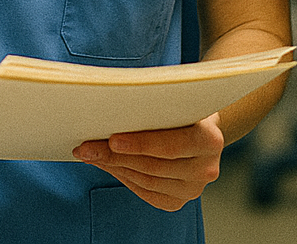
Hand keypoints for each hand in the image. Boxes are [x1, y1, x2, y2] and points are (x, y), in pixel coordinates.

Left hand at [72, 114, 223, 210]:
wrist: (201, 125)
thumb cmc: (181, 105)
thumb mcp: (174, 97)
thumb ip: (152, 102)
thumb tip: (108, 103)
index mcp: (210, 138)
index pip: (171, 146)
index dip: (140, 144)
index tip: (112, 140)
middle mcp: (207, 168)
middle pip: (153, 167)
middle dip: (115, 157)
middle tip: (86, 148)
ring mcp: (195, 188)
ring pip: (147, 182)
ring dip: (114, 167)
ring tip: (89, 154)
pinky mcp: (180, 199)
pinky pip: (147, 193)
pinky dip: (124, 178)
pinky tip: (107, 165)